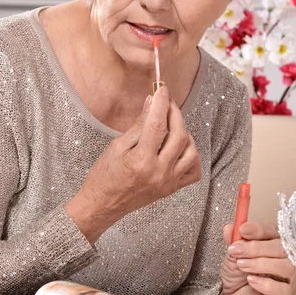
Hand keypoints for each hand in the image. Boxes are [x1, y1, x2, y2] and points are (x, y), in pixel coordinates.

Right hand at [65, 86, 200, 243]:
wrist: (102, 206)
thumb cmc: (104, 176)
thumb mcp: (117, 146)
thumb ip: (139, 125)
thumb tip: (152, 102)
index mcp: (142, 161)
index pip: (157, 125)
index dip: (161, 103)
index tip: (162, 89)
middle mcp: (160, 172)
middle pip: (179, 135)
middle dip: (174, 114)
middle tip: (166, 102)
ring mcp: (169, 182)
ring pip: (191, 151)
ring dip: (184, 133)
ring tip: (171, 125)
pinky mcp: (172, 188)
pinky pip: (193, 171)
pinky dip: (191, 155)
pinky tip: (180, 147)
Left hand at [220, 222, 295, 294]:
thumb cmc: (237, 273)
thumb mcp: (232, 254)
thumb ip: (233, 240)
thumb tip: (229, 227)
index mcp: (271, 241)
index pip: (271, 230)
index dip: (257, 229)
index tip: (242, 230)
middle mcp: (283, 257)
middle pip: (280, 247)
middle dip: (256, 248)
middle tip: (238, 251)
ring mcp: (286, 276)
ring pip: (285, 266)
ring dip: (260, 264)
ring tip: (242, 266)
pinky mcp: (284, 294)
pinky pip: (282, 289)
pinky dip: (266, 284)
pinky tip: (251, 280)